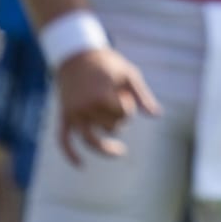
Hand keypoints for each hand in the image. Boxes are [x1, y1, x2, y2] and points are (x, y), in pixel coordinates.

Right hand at [54, 47, 160, 165]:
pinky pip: (63, 140)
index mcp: (101, 96)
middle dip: (119, 119)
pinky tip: (81, 165)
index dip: (128, 107)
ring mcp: (73, 114)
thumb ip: (142, 96)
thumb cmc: (108, 64)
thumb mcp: (129, 75)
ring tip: (120, 152)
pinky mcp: (64, 116)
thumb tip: (156, 116)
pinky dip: (70, 154)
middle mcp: (85, 108)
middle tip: (118, 102)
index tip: (125, 93)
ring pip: (90, 139)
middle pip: (110, 127)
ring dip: (104, 148)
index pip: (123, 115)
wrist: (77, 56)